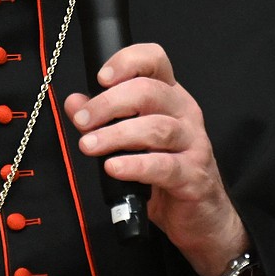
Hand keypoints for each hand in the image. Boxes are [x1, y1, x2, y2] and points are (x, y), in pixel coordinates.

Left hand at [64, 43, 247, 275]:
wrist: (200, 215)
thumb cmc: (164, 168)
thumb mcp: (130, 138)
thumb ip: (102, 118)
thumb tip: (74, 102)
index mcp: (170, 95)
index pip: (155, 60)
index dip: (127, 62)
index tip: (100, 77)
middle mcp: (184, 112)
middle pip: (148, 92)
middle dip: (108, 104)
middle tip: (82, 121)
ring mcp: (193, 143)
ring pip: (155, 128)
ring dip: (115, 135)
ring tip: (88, 145)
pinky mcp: (194, 176)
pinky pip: (163, 166)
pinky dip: (134, 165)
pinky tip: (113, 167)